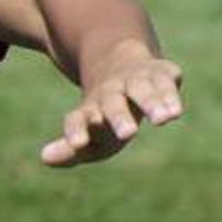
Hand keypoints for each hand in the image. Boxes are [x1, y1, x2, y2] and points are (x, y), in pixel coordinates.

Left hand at [41, 54, 182, 167]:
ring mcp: (135, 80)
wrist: (119, 62)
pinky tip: (176, 110)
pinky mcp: (160, 73)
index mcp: (91, 109)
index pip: (79, 119)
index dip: (77, 130)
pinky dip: (170, 94)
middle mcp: (111, 92)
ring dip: (152, 103)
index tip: (77, 143)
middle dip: (119, 117)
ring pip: (141, 89)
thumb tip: (44, 158)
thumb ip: (71, 151)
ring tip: (164, 119)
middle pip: (112, 104)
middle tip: (127, 134)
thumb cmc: (105, 114)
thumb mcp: (91, 136)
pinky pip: (165, 81)